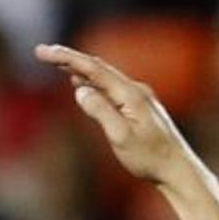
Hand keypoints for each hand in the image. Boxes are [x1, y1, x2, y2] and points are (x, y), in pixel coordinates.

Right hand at [38, 43, 196, 187]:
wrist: (176, 167)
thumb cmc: (149, 157)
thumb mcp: (121, 137)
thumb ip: (100, 111)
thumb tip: (79, 90)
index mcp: (129, 94)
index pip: (93, 69)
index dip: (66, 57)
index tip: (42, 51)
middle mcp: (134, 89)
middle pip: (97, 67)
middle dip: (68, 58)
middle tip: (42, 51)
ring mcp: (136, 97)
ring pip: (103, 76)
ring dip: (77, 67)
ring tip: (55, 61)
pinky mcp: (136, 106)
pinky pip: (109, 87)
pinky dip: (90, 80)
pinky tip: (80, 81)